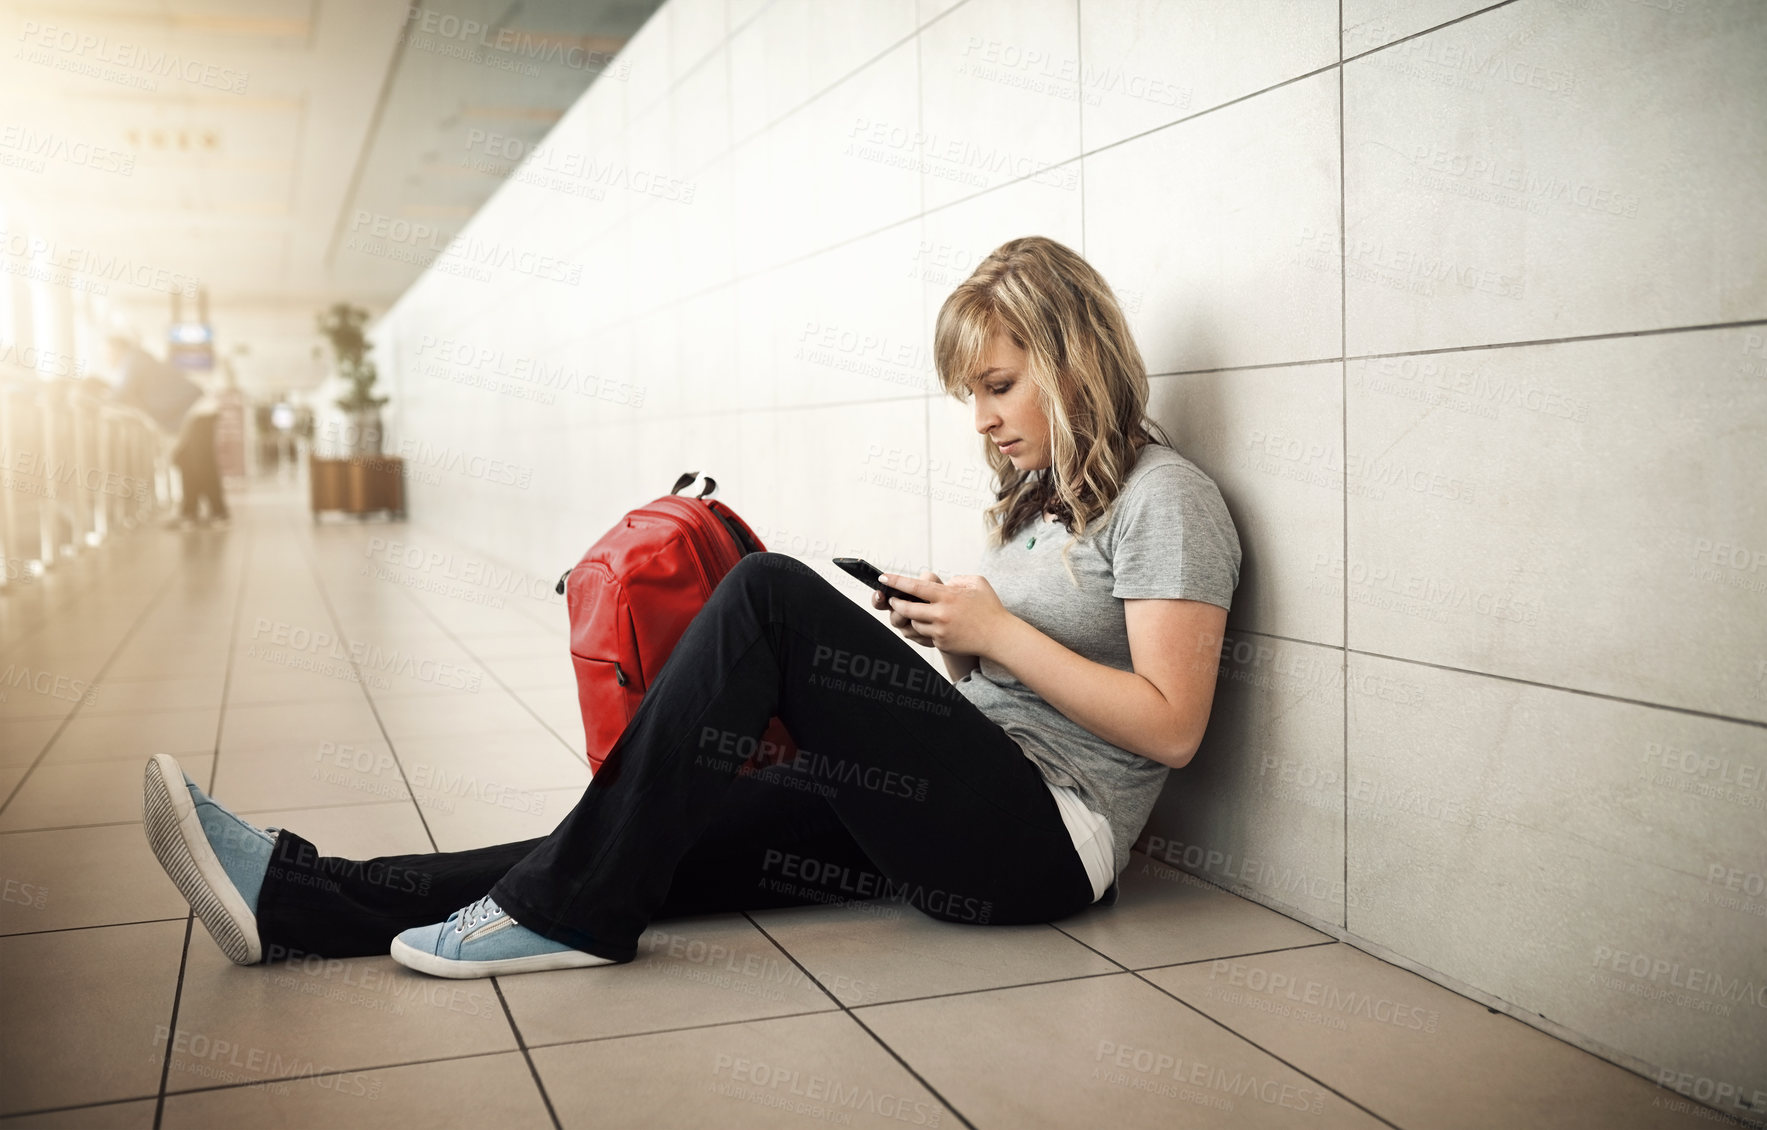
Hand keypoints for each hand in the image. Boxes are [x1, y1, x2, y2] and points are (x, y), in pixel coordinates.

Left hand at [877, 570, 1011, 658]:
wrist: (999, 637)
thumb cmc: (990, 607)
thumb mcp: (977, 583)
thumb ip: (957, 579)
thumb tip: (944, 583)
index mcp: (948, 596)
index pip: (915, 587)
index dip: (897, 581)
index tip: (884, 578)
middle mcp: (941, 614)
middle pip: (907, 608)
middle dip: (896, 603)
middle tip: (893, 599)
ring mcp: (940, 631)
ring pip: (914, 624)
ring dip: (912, 618)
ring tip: (916, 612)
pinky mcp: (942, 644)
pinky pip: (926, 635)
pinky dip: (926, 629)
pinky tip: (935, 625)